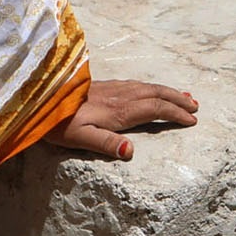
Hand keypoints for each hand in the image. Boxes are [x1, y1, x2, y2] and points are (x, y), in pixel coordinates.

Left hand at [47, 80, 198, 160]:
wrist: (40, 99)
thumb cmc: (58, 123)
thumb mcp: (80, 138)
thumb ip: (106, 144)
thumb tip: (131, 151)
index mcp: (119, 111)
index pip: (155, 109)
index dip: (175, 114)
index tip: (192, 120)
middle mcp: (120, 97)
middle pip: (156, 94)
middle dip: (177, 100)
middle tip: (195, 106)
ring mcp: (113, 89)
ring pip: (148, 87)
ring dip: (168, 91)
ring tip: (184, 96)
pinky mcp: (105, 86)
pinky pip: (137, 84)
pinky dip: (152, 87)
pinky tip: (151, 90)